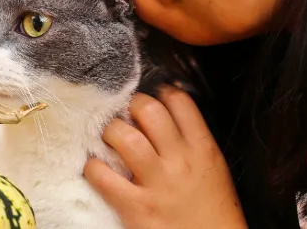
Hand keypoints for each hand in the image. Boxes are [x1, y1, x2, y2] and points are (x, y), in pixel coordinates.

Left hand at [84, 86, 246, 228]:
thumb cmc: (213, 212)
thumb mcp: (213, 169)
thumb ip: (192, 142)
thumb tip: (166, 116)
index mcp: (203, 149)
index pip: (180, 101)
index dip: (160, 93)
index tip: (150, 99)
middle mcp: (180, 161)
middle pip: (148, 110)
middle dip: (130, 107)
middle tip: (125, 116)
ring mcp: (157, 183)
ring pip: (125, 137)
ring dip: (110, 133)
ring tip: (109, 140)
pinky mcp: (136, 207)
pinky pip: (103, 176)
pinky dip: (93, 168)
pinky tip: (96, 169)